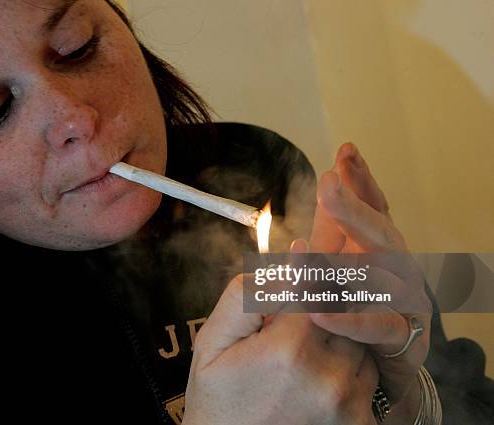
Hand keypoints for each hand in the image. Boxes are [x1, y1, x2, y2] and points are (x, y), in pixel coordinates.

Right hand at [183, 271, 379, 424]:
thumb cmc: (217, 403)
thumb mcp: (212, 344)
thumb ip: (245, 297)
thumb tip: (289, 259)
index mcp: (288, 350)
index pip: (319, 286)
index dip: (310, 272)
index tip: (304, 259)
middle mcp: (328, 376)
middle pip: (345, 311)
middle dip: (324, 304)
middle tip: (299, 316)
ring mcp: (348, 404)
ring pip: (360, 342)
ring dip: (339, 336)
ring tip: (303, 351)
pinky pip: (367, 378)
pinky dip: (348, 369)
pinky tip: (316, 378)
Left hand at [306, 143, 432, 421]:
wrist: (378, 371)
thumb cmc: (356, 313)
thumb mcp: (341, 269)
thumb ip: (332, 232)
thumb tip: (321, 187)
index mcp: (379, 250)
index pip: (374, 209)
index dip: (362, 181)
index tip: (345, 152)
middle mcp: (397, 270)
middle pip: (381, 234)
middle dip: (356, 209)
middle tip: (330, 185)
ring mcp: (404, 303)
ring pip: (380, 279)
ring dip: (342, 264)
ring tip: (306, 254)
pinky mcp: (403, 340)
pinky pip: (375, 328)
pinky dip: (347, 319)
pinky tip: (317, 312)